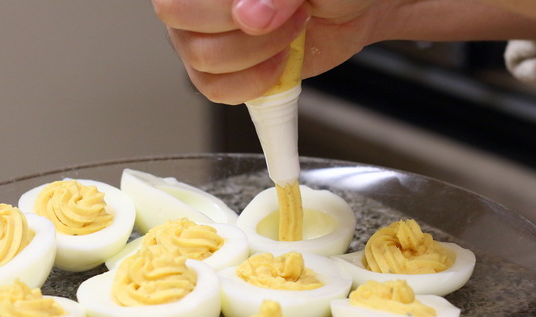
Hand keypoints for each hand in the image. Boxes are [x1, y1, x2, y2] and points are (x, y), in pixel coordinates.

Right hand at [153, 0, 380, 103]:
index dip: (223, 9)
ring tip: (289, 36)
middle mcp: (197, 1)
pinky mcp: (224, 68)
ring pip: (202, 60)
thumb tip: (248, 15)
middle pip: (182, 23)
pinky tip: (279, 62)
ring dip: (256, 56)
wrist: (353, 9)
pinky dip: (254, 83)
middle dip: (245, 32)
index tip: (270, 10)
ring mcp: (205, 34)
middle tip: (288, 18)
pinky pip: (216, 89)